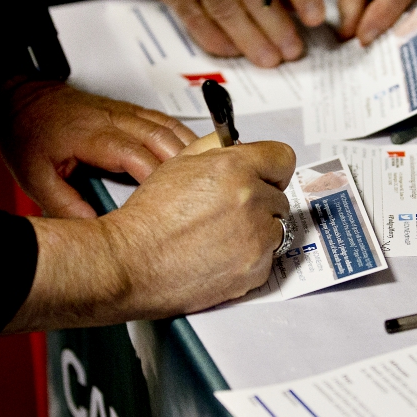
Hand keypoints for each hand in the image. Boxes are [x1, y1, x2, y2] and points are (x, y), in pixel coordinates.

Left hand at [0, 80, 196, 217]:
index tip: (168, 204)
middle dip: (182, 166)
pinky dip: (182, 136)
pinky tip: (193, 154)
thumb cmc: (28, 133)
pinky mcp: (128, 110)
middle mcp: (111, 119)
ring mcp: (123, 111)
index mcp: (90, 135)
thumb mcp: (35, 177)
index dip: (155, 179)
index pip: (134, 156)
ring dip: (189, 149)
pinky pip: (164, 120)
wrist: (22, 99)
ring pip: (168, 127)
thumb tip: (93, 231)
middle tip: (196, 193)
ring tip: (205, 176)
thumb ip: (64, 205)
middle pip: (160, 138)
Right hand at [7, 140, 296, 330]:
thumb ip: (217, 148)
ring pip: (275, 228)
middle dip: (258, 201)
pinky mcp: (255, 271)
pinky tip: (220, 255)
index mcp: (236, 168)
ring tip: (220, 235)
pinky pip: (267, 258)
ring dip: (256, 231)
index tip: (261, 176)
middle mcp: (252, 201)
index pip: (284, 158)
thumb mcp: (179, 162)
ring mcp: (257, 239)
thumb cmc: (149, 216)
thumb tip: (241, 145)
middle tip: (225, 211)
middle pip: (279, 196)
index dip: (270, 167)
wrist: (132, 262)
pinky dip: (250, 258)